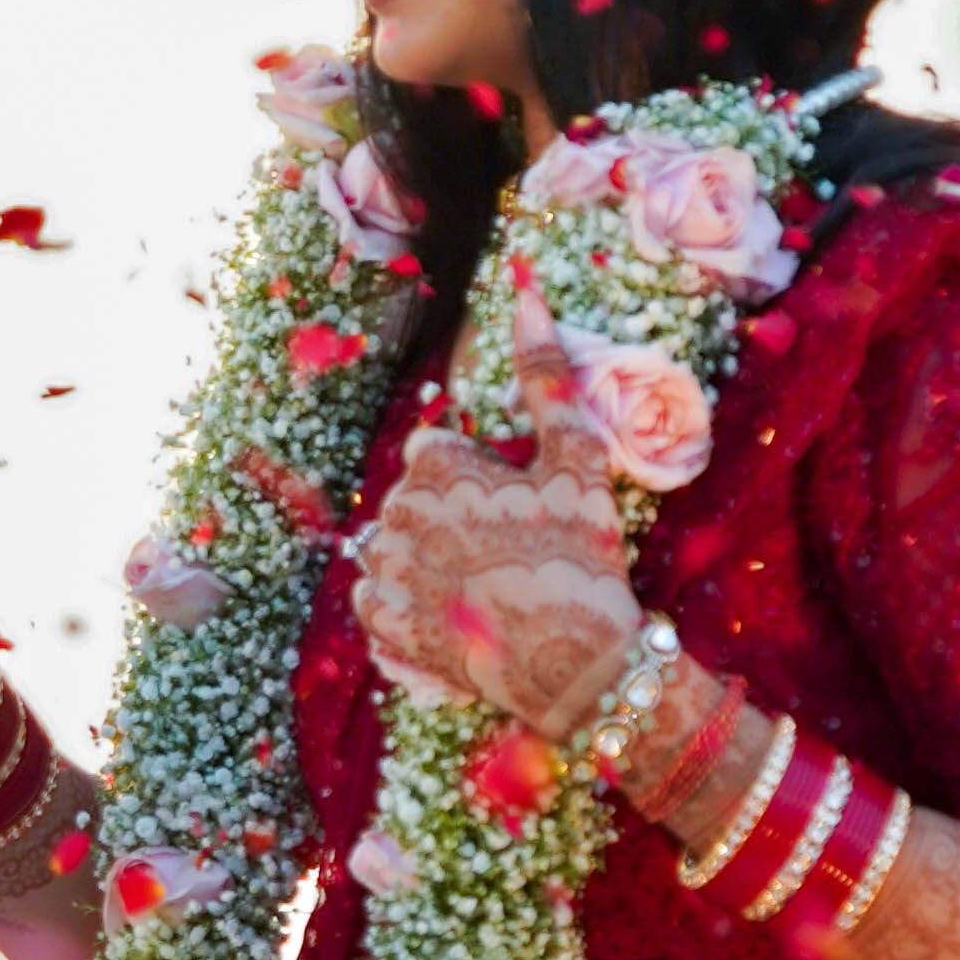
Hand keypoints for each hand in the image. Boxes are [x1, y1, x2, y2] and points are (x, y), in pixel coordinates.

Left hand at [352, 291, 642, 736]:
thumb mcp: (575, 458)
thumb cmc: (581, 554)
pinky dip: (410, 603)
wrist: (575, 663)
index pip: (436, 452)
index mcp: (432, 464)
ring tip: (483, 587)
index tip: (515, 511)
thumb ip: (546, 376)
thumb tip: (525, 296)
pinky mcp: (377, 625)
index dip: (478, 480)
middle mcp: (393, 511)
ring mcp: (382, 571)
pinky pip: (380, 597)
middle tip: (508, 556)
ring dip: (427, 559)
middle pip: (414, 499)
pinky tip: (454, 614)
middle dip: (452, 518)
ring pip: (395, 546)